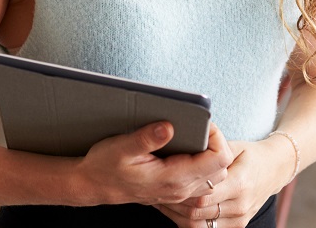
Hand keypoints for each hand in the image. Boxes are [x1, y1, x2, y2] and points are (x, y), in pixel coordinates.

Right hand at [76, 122, 234, 206]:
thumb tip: (168, 126)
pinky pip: (202, 179)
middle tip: (198, 126)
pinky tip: (186, 148)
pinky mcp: (175, 190)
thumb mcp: (122, 148)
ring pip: (215, 175)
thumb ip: (146, 138)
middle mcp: (181, 189)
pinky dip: (202, 163)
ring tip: (194, 135)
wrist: (92, 186)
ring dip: (211, 154)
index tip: (201, 122)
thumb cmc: (105, 167)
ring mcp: (179, 192)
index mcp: (173, 179)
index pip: (219, 160)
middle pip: (222, 168)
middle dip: (216, 143)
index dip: (217, 137)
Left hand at [155, 133, 291, 226]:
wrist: (275, 169)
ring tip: (161, 200)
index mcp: (240, 182)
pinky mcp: (237, 226)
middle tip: (156, 191)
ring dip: (178, 215)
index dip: (181, 189)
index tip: (164, 180)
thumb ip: (213, 149)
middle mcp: (240, 204)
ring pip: (199, 224)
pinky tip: (176, 211)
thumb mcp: (234, 146)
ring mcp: (239, 218)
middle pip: (198, 210)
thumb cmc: (250, 154)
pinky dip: (189, 222)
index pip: (204, 192)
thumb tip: (189, 138)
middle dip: (175, 203)